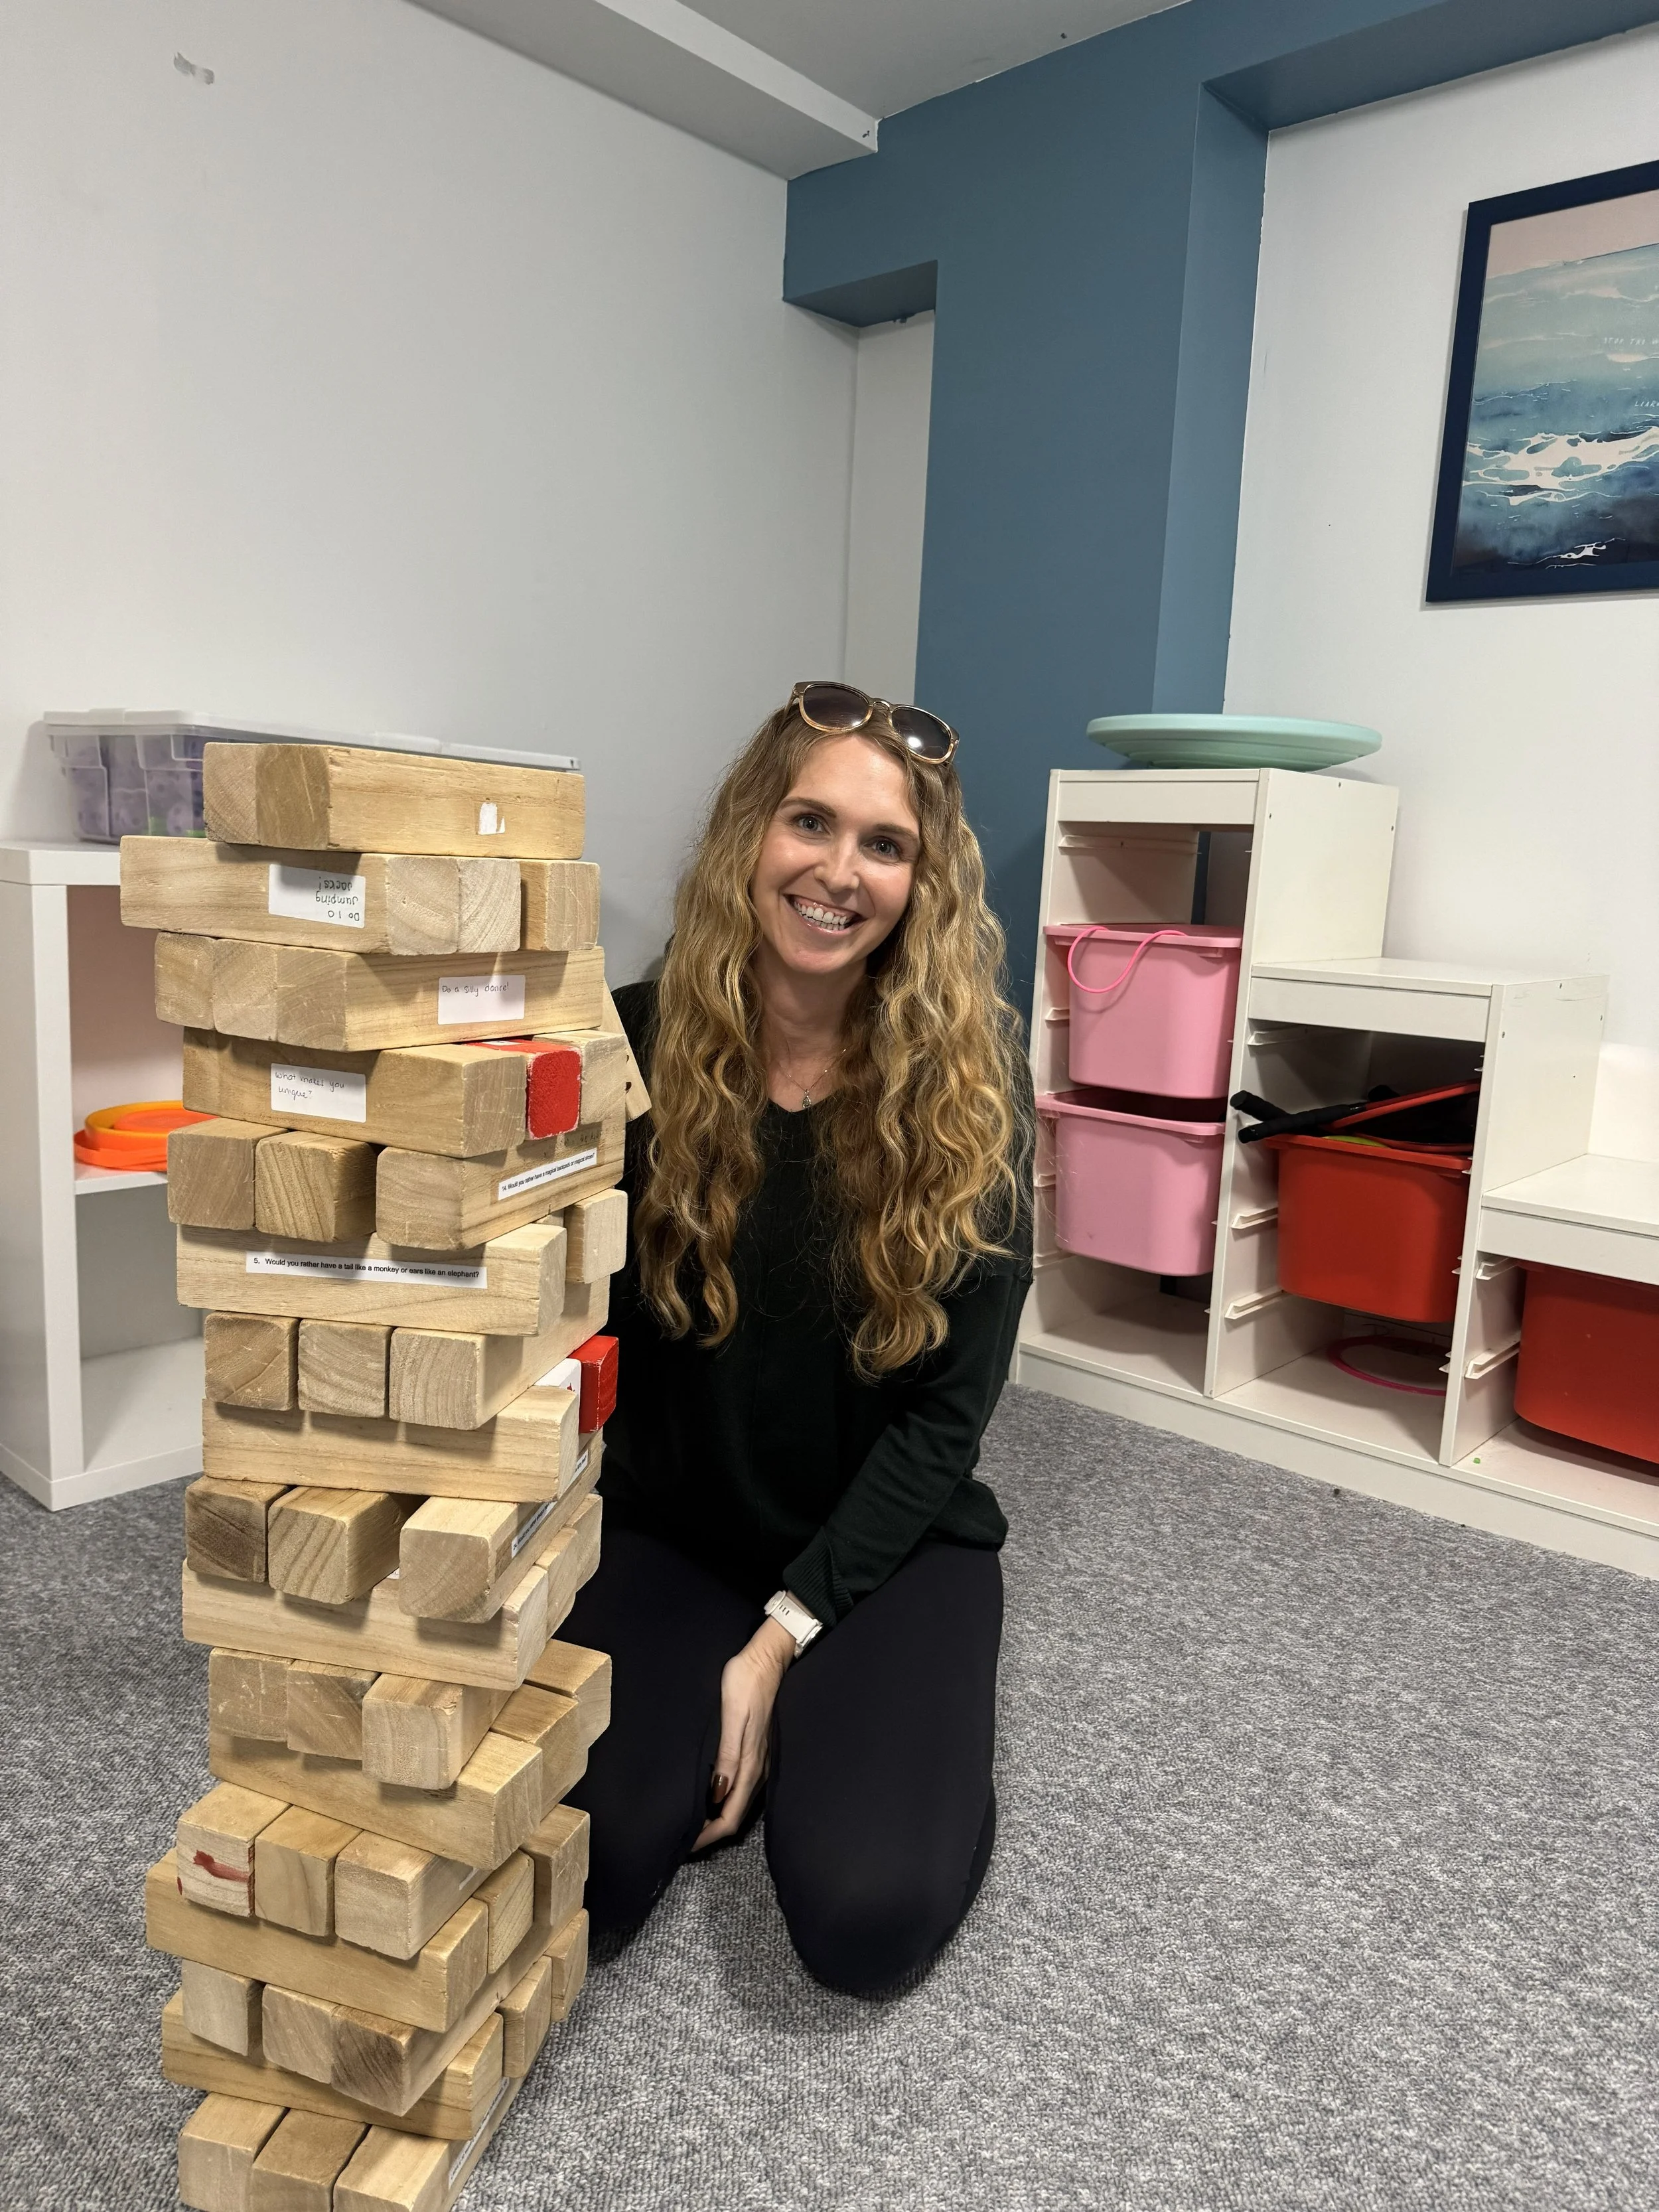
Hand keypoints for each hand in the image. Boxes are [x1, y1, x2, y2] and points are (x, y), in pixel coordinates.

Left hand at [694, 1616, 796, 1849]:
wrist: (767, 1658)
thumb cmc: (745, 1683)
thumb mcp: (732, 1717)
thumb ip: (728, 1757)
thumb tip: (718, 1795)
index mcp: (751, 1765)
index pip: (731, 1815)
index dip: (709, 1835)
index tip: (687, 1845)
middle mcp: (758, 1769)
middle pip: (736, 1814)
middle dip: (712, 1831)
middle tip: (684, 1839)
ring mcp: (760, 1760)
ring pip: (738, 1801)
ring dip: (718, 1816)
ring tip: (693, 1821)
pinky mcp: (756, 1750)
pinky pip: (741, 1786)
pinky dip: (724, 1799)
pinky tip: (710, 1793)